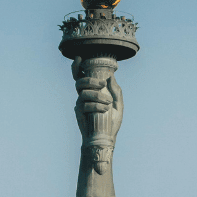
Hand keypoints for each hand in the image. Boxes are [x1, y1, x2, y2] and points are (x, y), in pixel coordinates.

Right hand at [72, 57, 123, 172]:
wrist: (107, 138)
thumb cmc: (111, 121)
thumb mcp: (118, 105)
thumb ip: (116, 91)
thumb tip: (111, 76)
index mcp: (92, 91)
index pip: (81, 76)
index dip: (77, 67)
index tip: (80, 58)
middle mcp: (83, 95)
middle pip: (80, 81)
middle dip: (91, 80)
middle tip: (103, 84)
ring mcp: (80, 104)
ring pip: (83, 93)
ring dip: (96, 95)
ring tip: (108, 103)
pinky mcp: (79, 113)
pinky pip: (84, 105)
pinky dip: (96, 106)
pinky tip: (104, 110)